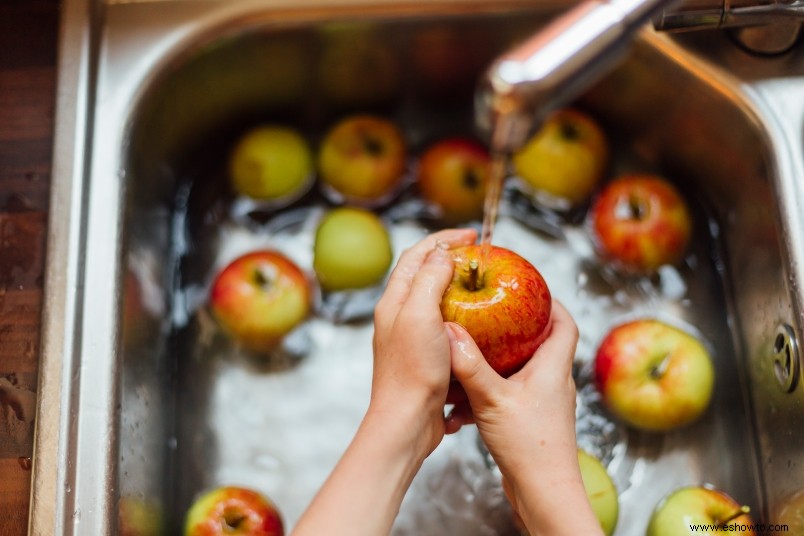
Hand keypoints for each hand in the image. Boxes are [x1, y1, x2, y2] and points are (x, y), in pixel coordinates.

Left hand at [369, 227, 476, 459]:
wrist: (406, 422)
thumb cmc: (412, 370)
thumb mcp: (420, 315)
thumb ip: (429, 280)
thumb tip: (442, 254)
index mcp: (395, 301)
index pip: (416, 256)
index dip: (443, 240)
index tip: (470, 236)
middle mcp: (400, 316)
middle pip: (424, 275)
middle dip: (451, 259)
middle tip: (479, 256)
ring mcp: (412, 338)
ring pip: (436, 301)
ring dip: (458, 288)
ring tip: (483, 285)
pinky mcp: (426, 358)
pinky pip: (446, 328)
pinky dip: (464, 318)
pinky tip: (482, 325)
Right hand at [446, 301, 602, 534]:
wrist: (543, 493)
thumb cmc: (530, 447)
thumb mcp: (493, 399)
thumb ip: (471, 366)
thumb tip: (451, 332)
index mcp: (553, 369)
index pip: (565, 324)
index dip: (551, 303)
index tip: (530, 289)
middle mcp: (554, 383)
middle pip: (543, 343)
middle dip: (518, 327)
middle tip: (493, 314)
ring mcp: (544, 403)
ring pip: (524, 370)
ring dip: (501, 360)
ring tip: (475, 350)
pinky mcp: (532, 422)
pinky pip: (512, 394)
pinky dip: (492, 389)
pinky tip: (468, 397)